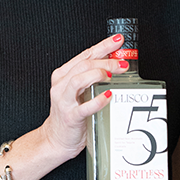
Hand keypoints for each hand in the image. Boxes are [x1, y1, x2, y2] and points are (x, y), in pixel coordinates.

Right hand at [41, 33, 130, 159]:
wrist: (56, 139)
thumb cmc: (71, 114)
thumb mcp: (79, 91)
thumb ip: (92, 78)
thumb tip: (116, 64)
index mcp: (64, 75)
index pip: (85, 55)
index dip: (103, 46)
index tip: (118, 40)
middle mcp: (61, 85)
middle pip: (84, 65)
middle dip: (106, 61)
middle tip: (123, 64)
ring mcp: (64, 101)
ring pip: (79, 79)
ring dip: (98, 74)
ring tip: (112, 76)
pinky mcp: (70, 117)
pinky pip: (84, 107)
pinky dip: (98, 100)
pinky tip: (109, 96)